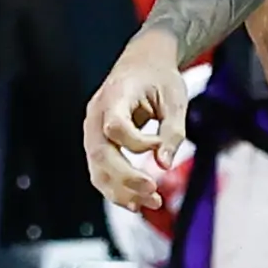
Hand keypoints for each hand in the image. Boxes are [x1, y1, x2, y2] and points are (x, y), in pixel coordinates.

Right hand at [85, 26, 190, 211]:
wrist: (143, 64)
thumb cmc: (159, 77)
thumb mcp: (175, 99)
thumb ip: (171, 132)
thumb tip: (164, 165)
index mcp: (114, 95)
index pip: (115, 127)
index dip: (138, 143)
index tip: (160, 145)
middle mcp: (96, 114)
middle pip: (101, 154)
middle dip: (127, 179)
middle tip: (154, 194)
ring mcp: (93, 130)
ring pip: (97, 169)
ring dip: (122, 191)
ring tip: (152, 203)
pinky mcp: (97, 144)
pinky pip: (100, 172)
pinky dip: (117, 190)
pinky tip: (137, 203)